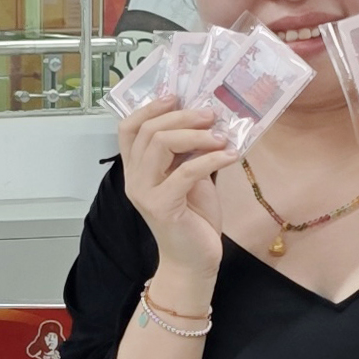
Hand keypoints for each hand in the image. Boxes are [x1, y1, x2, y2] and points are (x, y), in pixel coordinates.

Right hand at [117, 94, 234, 292]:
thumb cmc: (193, 219)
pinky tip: (230, 156)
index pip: (128, 128)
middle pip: (148, 131)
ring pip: (161, 145)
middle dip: (182, 117)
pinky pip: (185, 172)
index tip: (175, 96)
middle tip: (210, 115)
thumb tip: (208, 122)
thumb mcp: (191, 177)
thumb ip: (189, 153)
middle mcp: (134, 178)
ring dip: (195, 135)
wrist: (193, 261)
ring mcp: (144, 192)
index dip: (149, 108)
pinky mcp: (162, 206)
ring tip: (221, 136)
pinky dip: (211, 159)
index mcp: (137, 169)